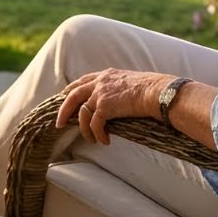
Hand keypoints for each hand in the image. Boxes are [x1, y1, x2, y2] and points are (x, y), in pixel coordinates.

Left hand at [55, 69, 169, 145]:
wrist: (158, 92)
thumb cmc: (152, 90)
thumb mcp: (132, 82)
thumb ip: (120, 88)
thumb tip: (119, 101)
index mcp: (107, 75)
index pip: (83, 81)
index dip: (71, 89)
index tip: (64, 96)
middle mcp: (100, 82)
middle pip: (73, 95)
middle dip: (64, 110)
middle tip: (59, 124)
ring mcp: (101, 94)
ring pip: (82, 114)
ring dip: (85, 130)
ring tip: (92, 140)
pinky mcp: (105, 107)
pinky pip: (95, 125)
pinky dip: (98, 135)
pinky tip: (105, 141)